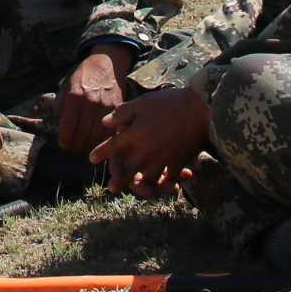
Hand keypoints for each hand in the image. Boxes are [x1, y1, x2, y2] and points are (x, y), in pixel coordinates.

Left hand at [55, 46, 131, 152]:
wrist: (106, 64)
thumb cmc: (83, 76)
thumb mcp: (66, 85)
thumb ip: (60, 103)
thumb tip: (54, 122)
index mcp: (74, 96)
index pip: (68, 126)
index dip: (65, 140)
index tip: (64, 145)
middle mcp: (89, 101)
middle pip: (82, 134)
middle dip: (77, 146)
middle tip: (74, 149)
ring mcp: (104, 105)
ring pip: (97, 135)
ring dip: (90, 145)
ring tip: (85, 148)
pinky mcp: (117, 107)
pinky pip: (110, 129)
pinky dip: (104, 138)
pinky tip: (99, 141)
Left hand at [89, 84, 212, 197]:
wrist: (199, 107)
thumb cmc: (169, 102)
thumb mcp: (142, 103)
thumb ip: (122, 114)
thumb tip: (105, 123)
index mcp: (134, 133)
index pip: (113, 146)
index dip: (101, 153)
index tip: (91, 159)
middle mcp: (145, 149)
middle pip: (128, 168)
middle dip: (119, 179)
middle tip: (111, 188)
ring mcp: (162, 158)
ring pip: (147, 177)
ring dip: (141, 185)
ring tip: (137, 189)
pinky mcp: (178, 162)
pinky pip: (169, 178)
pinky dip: (166, 183)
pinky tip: (164, 185)